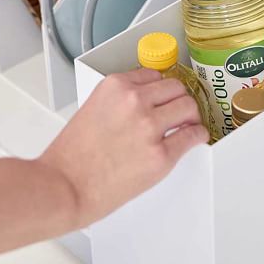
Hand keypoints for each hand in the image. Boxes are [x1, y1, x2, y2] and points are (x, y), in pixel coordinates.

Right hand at [38, 68, 208, 227]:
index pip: (153, 75)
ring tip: (187, 125)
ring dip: (191, 116)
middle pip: (176, 88)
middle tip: (178, 112)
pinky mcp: (161, 155)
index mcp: (115, 86)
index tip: (163, 97)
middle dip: (178, 100)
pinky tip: (194, 137)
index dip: (159, 89)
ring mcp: (149, 127)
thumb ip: (119, 99)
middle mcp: (134, 101)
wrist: (64, 187)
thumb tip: (144, 100)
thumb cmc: (71, 156)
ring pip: (188, 107)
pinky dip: (198, 135)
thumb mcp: (92, 108)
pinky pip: (194, 135)